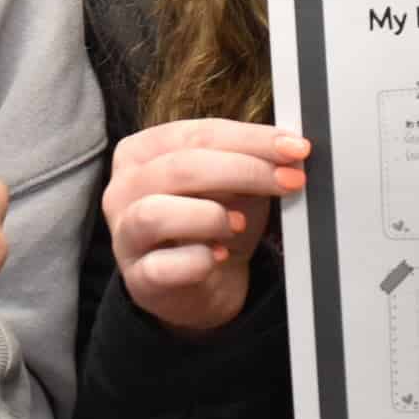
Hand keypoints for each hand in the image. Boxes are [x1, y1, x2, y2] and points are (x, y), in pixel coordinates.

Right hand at [102, 118, 309, 337]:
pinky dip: (199, 260)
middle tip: (290, 181)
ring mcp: (124, 235)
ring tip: (239, 224)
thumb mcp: (232, 184)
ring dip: (211, 215)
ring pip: (157, 213)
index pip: (198, 133)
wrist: (201, 285)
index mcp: (142, 151)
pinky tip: (219, 257)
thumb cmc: (212, 224)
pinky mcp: (137, 279)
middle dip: (245, 171)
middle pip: (181, 167)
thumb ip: (250, 160)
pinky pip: (164, 266)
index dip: (251, 139)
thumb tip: (290, 150)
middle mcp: (123, 188)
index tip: (295, 147)